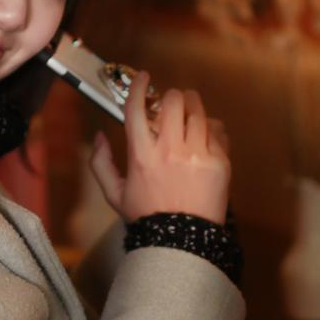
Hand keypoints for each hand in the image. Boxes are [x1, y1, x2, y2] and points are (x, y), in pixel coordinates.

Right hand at [89, 73, 230, 224]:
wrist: (182, 241)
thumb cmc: (148, 217)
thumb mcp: (114, 194)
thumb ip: (101, 164)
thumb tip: (100, 136)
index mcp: (141, 155)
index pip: (137, 108)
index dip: (139, 86)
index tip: (143, 77)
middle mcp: (169, 150)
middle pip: (173, 101)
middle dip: (172, 96)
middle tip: (172, 102)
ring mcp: (197, 154)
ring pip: (198, 111)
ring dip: (193, 106)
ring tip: (191, 112)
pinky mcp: (219, 162)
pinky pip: (218, 131)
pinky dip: (212, 128)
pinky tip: (206, 136)